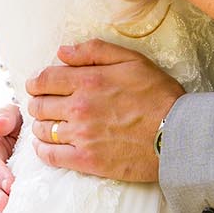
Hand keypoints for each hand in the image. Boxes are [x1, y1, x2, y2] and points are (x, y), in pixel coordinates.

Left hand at [26, 40, 184, 183]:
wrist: (178, 134)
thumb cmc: (159, 95)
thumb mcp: (132, 60)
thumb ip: (94, 51)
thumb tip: (62, 52)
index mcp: (88, 81)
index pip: (44, 80)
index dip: (36, 82)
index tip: (37, 85)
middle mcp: (79, 108)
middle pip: (39, 105)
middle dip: (38, 103)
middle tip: (44, 105)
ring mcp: (81, 136)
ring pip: (42, 130)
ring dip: (41, 125)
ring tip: (49, 124)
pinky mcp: (87, 160)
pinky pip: (51, 156)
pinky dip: (43, 150)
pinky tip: (47, 146)